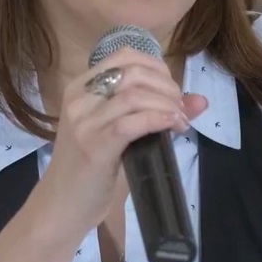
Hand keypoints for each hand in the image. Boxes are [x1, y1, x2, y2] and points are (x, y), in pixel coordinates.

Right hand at [40, 48, 208, 231]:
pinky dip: (157, 119)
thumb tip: (200, 100)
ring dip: (166, 104)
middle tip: (180, 108)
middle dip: (166, 87)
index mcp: (81, 87)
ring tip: (179, 121)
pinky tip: (170, 126)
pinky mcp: (93, 146)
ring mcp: (83, 122)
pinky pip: (131, 123)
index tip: (172, 89)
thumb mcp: (118, 132)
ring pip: (134, 95)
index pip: (124, 56)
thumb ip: (153, 111)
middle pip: (133, 72)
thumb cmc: (90, 168)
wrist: (61, 204)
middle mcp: (79, 98)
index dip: (157, 67)